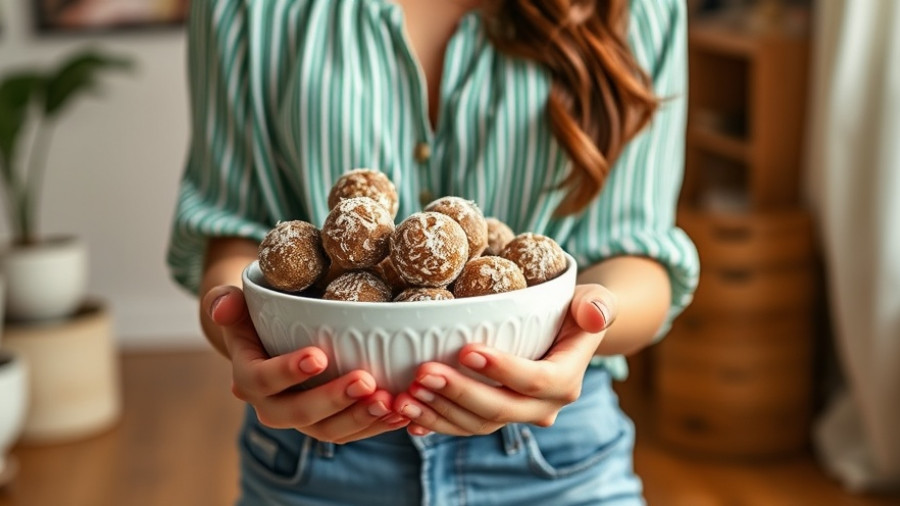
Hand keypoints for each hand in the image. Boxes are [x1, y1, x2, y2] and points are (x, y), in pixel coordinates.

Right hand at [203, 286, 408, 442]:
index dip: (288, 371)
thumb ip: (227, 301)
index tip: (318, 355)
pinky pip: (353, 433)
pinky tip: (403, 413)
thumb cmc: (257, 317)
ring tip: (389, 401)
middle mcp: (272, 407)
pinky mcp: (331, 425)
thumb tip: (223, 305)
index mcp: (248, 377)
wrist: (273, 344)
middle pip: (299, 413)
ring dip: (360, 419)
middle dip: (333, 400)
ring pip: (329, 431)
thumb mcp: (238, 305)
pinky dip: (379, 426)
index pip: (262, 380)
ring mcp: (304, 421)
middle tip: (365, 380)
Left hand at [393, 284, 615, 435]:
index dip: (503, 370)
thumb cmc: (576, 309)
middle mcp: (542, 407)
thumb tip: (595, 314)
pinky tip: (405, 415)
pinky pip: (461, 426)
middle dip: (459, 393)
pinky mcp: (490, 416)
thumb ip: (598, 304)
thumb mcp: (594, 298)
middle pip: (500, 409)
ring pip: (476, 424)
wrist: (565, 332)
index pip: (536, 381)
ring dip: (439, 411)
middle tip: (424, 372)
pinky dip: (433, 422)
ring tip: (406, 393)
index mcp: (566, 380)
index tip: (467, 349)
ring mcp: (514, 415)